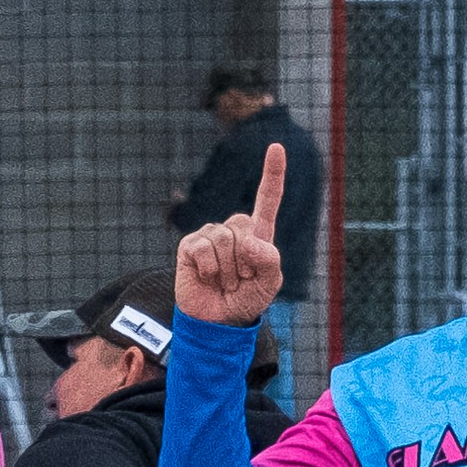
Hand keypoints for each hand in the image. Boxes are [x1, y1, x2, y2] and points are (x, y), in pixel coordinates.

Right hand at [174, 144, 289, 327]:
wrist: (217, 321)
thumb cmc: (246, 299)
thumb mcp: (269, 283)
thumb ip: (269, 260)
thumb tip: (249, 241)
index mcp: (258, 234)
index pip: (267, 199)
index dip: (272, 173)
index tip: (276, 146)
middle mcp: (233, 229)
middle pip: (244, 226)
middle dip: (245, 259)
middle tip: (239, 279)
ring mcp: (209, 235)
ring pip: (224, 239)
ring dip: (227, 269)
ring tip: (224, 281)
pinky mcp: (189, 246)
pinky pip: (203, 249)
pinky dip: (210, 269)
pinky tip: (207, 278)